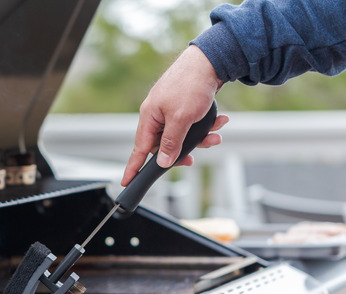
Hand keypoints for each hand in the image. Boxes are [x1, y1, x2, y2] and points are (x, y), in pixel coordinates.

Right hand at [121, 45, 228, 185]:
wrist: (210, 60)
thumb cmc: (191, 84)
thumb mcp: (181, 119)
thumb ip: (170, 143)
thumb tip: (162, 161)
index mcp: (150, 116)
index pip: (139, 149)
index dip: (133, 167)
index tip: (126, 182)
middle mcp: (157, 114)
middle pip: (164, 144)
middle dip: (183, 151)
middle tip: (192, 160)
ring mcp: (170, 109)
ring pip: (182, 135)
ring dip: (200, 138)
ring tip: (215, 135)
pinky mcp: (184, 105)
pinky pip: (191, 124)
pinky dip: (206, 126)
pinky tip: (220, 121)